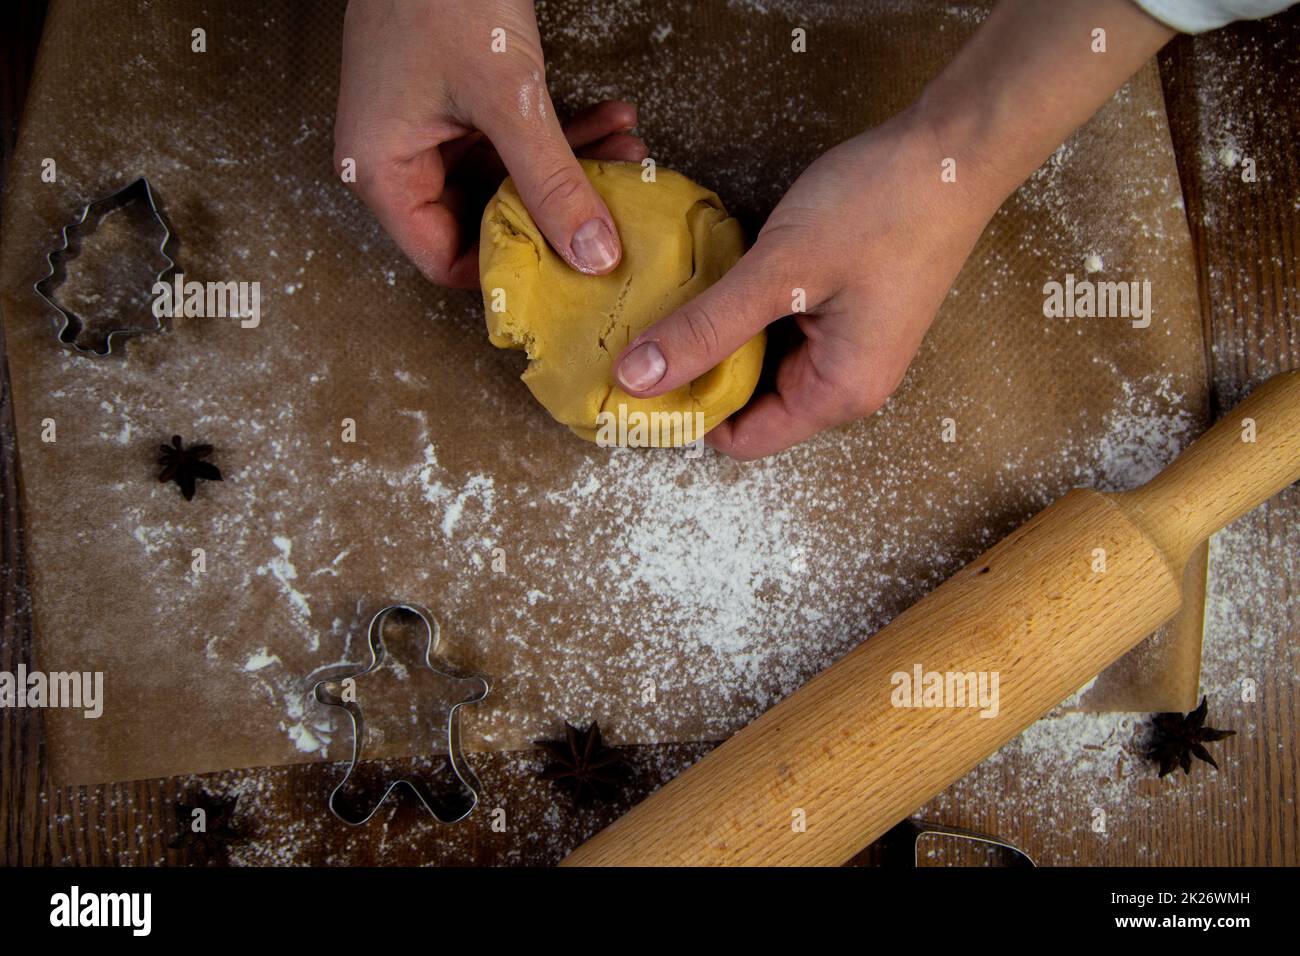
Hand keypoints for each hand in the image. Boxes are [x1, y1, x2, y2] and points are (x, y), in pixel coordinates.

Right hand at [334, 0, 646, 288]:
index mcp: (382, 173)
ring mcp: (429, 130)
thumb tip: (592, 253)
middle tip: (612, 204)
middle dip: (554, 210)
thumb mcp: (508, 98)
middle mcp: (399, 160)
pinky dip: (560, 136)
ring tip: (625, 153)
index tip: (569, 266)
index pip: (443, 260)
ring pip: (508, 180)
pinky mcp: (458, 105)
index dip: (509, 266)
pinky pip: (511, 142)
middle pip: (482, 221)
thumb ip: (553, 182)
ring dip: (569, 168)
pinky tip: (610, 120)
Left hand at [613, 108, 997, 459]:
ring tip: (672, 300)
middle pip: (748, 404)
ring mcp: (847, 347)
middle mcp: (844, 383)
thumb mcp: (780, 271)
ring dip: (718, 337)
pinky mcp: (844, 312)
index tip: (637, 376)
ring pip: (758, 363)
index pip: (740, 440)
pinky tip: (716, 278)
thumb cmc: (882, 208)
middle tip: (642, 330)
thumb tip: (637, 379)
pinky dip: (744, 311)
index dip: (686, 414)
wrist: (954, 150)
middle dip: (697, 372)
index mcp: (837, 393)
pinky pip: (778, 330)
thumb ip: (707, 328)